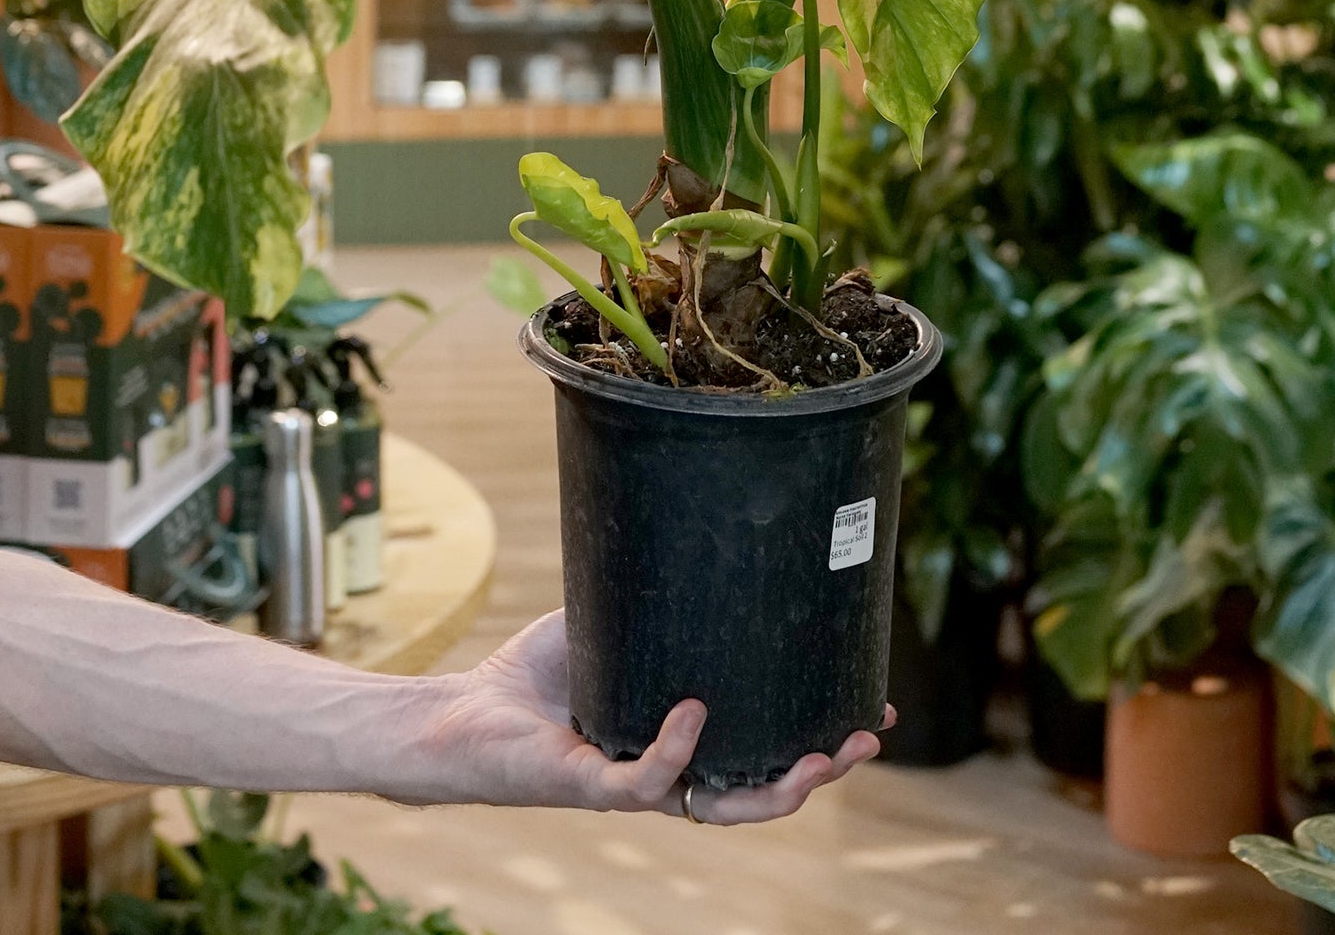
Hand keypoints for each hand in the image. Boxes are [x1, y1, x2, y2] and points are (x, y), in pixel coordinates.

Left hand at [420, 611, 885, 821]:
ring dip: (775, 790)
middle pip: (761, 790)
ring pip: (721, 807)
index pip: (764, 750)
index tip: (871, 710)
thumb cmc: (532, 675)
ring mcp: (632, 785)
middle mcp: (668, 771)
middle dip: (820, 771)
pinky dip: (674, 748)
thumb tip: (704, 528)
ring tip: (816, 757)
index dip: (818, 739)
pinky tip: (695, 713)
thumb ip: (654, 595)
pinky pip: (644, 779)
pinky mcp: (590, 785)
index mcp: (683, 741)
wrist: (462, 713)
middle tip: (863, 738)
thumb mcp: (612, 625)